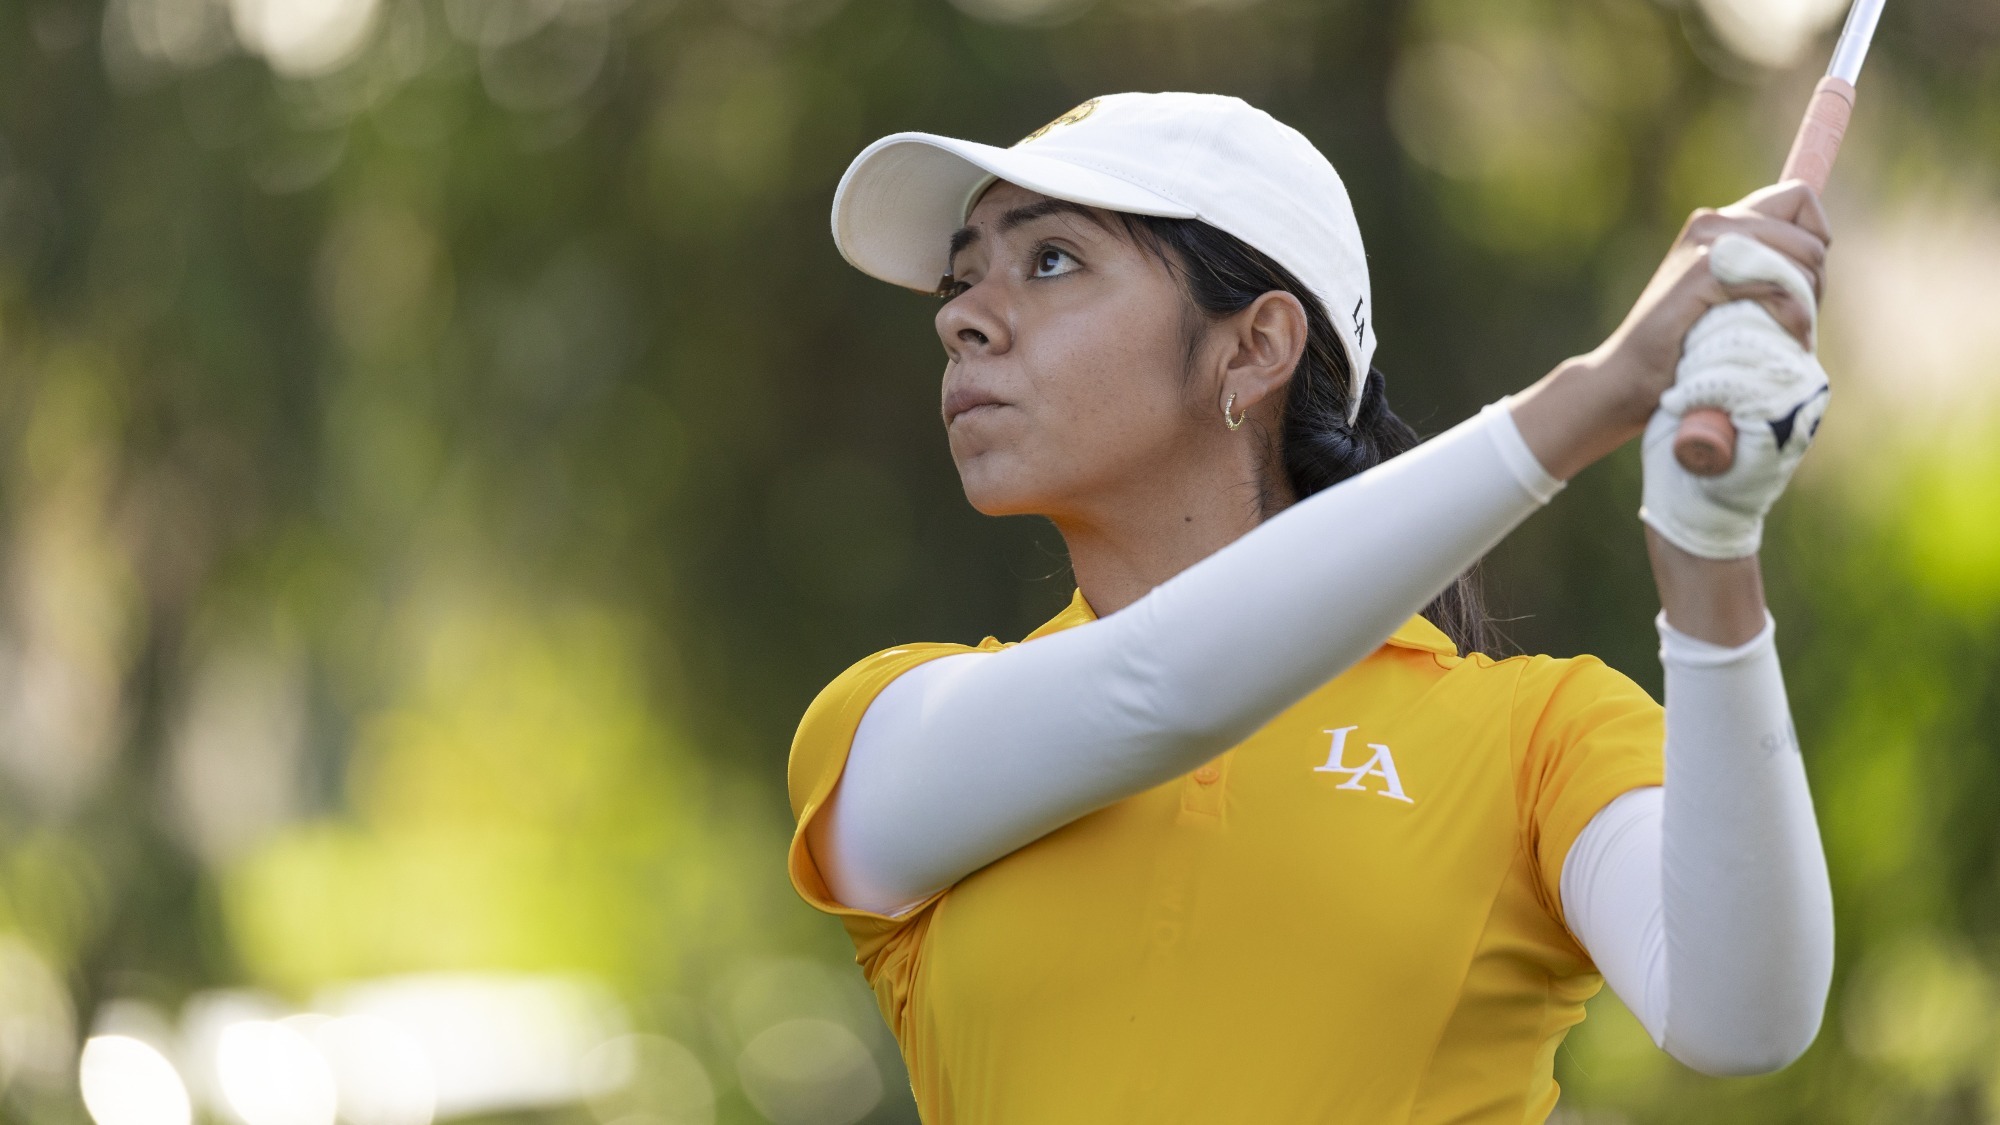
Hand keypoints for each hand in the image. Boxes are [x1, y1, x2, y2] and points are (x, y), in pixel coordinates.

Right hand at [1509, 181, 1831, 480]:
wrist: (1625, 378)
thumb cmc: (1678, 346)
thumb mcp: (1721, 293)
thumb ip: (1755, 266)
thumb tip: (1816, 255)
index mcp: (1716, 222)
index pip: (1798, 197)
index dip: (1816, 237)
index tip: (1803, 279)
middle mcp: (1712, 222)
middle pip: (1810, 236)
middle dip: (1816, 280)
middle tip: (1799, 319)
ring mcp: (1707, 246)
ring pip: (1799, 258)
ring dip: (1807, 302)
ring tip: (1791, 333)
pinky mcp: (1704, 274)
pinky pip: (1777, 285)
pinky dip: (1792, 316)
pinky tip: (1787, 339)